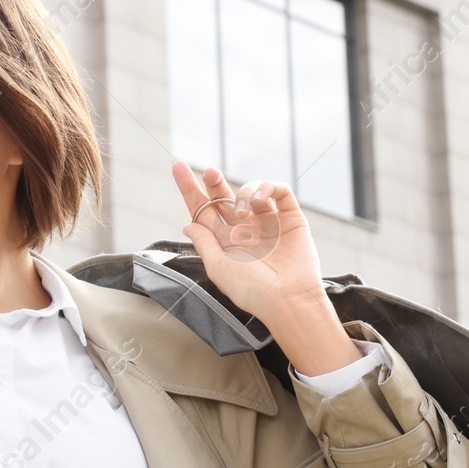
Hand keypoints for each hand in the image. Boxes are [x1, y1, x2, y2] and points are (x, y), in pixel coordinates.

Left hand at [171, 161, 330, 323]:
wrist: (287, 300)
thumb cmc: (252, 292)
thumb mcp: (218, 268)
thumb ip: (203, 243)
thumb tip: (188, 224)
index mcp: (225, 241)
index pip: (203, 210)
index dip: (190, 189)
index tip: (178, 167)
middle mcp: (245, 230)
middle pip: (224, 196)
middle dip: (213, 182)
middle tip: (209, 173)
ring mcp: (268, 222)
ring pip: (251, 191)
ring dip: (243, 192)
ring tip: (243, 211)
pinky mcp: (291, 218)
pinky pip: (280, 192)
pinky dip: (268, 187)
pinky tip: (259, 200)